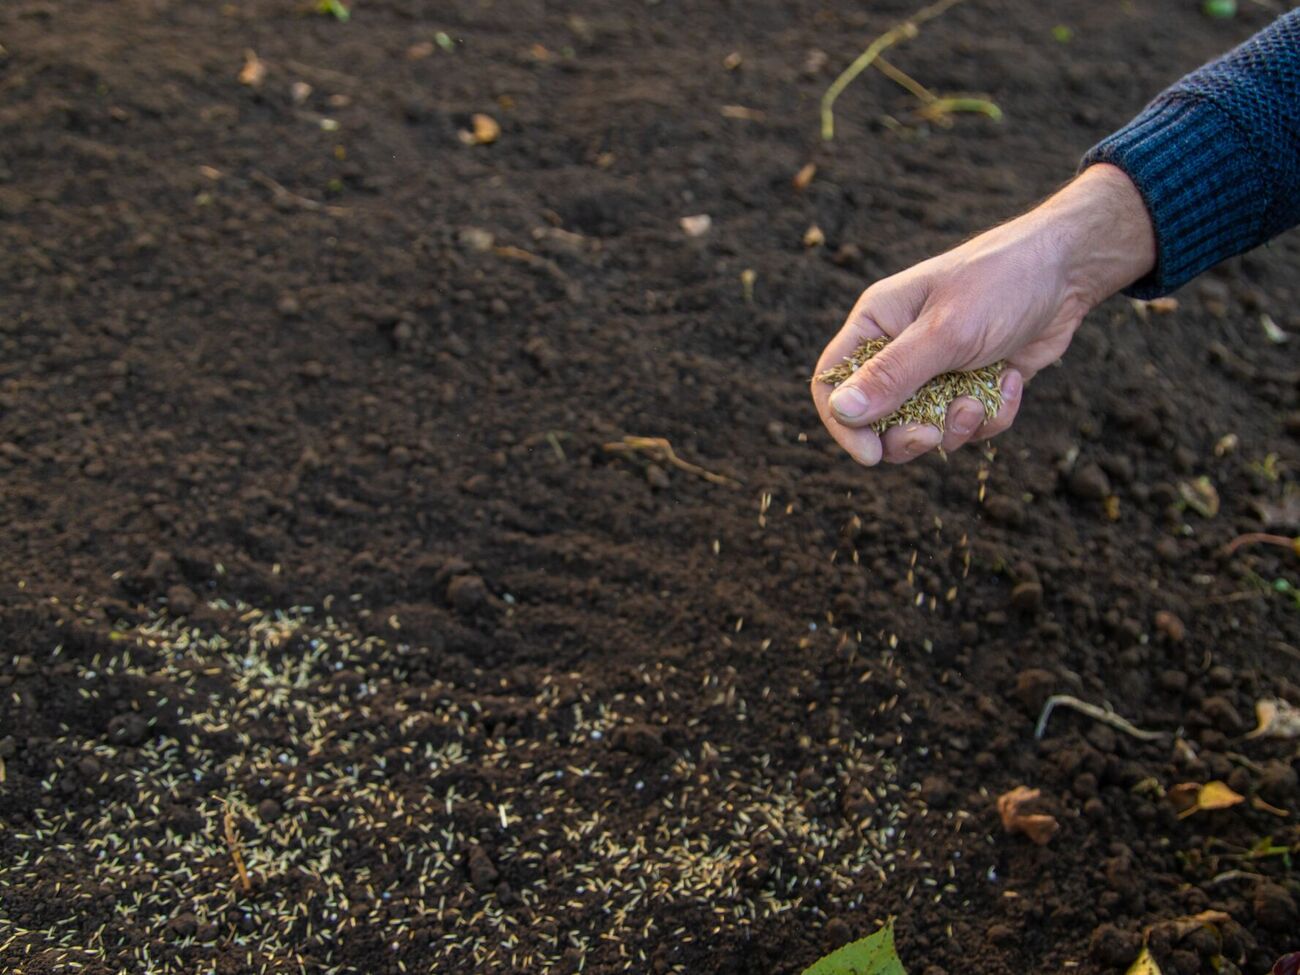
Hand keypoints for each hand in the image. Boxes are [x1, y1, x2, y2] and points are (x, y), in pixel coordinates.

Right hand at [811, 163, 1155, 465]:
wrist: (1070, 272)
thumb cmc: (1000, 283)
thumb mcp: (945, 333)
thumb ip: (892, 375)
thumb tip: (842, 411)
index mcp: (876, 324)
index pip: (832, 383)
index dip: (844, 423)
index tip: (870, 455)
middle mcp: (898, 349)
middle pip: (876, 419)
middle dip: (906, 436)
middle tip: (933, 434)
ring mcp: (935, 369)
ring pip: (924, 428)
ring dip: (955, 427)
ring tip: (980, 401)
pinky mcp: (971, 384)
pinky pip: (967, 424)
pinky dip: (992, 414)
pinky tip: (1013, 381)